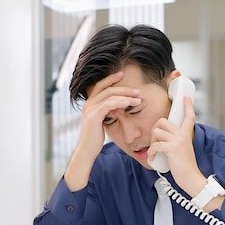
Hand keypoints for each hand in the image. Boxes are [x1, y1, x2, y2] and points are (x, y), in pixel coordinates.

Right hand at [64, 71, 140, 190]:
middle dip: (123, 88)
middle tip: (137, 90)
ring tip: (137, 99)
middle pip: (107, 88)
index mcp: (89, 104)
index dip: (111, 79)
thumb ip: (108, 112)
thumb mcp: (102, 122)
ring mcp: (90, 109)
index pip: (100, 86)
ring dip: (125, 96)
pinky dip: (120, 102)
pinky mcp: (94, 116)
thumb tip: (119, 107)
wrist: (87, 150)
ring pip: (110, 95)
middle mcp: (88, 104)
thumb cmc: (95, 138)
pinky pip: (109, 104)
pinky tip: (128, 104)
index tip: (122, 74)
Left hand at [148, 96, 205, 194]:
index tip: (186, 97)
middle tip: (155, 141)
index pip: (189, 117)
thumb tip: (163, 141)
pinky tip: (153, 158)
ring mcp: (178, 141)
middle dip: (154, 130)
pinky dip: (151, 153)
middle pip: (163, 121)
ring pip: (157, 132)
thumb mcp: (183, 151)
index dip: (188, 106)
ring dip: (152, 142)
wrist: (191, 179)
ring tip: (155, 152)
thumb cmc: (186, 168)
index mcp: (187, 135)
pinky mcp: (172, 148)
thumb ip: (176, 143)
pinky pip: (155, 145)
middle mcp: (183, 135)